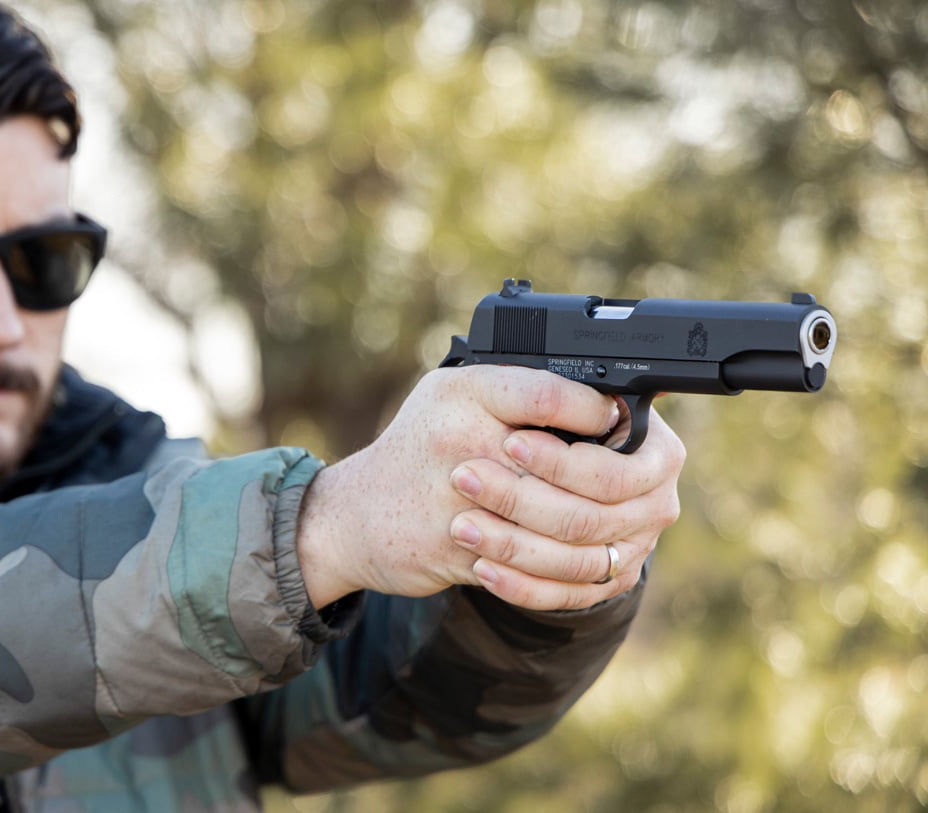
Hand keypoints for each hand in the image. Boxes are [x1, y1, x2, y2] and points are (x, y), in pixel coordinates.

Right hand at [296, 365, 622, 606]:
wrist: (350, 516)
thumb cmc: (418, 449)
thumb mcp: (454, 395)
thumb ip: (516, 390)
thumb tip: (605, 403)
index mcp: (464, 393)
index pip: (551, 395)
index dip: (595, 410)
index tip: (616, 418)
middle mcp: (459, 440)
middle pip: (571, 469)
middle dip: (612, 485)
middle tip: (635, 488)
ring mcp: (458, 500)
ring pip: (562, 525)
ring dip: (597, 533)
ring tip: (617, 530)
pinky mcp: (458, 550)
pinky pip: (534, 567)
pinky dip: (564, 570)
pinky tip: (579, 559)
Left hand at [449, 405, 684, 610]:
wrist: (530, 464)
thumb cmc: (539, 418)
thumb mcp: (546, 392)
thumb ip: (558, 396)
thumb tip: (576, 404)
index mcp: (656, 453)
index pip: (611, 473)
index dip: (559, 464)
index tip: (510, 443)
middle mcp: (653, 504)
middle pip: (589, 519)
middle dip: (521, 501)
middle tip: (465, 479)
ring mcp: (633, 548)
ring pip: (574, 561)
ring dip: (512, 544)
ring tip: (461, 525)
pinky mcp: (604, 582)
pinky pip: (564, 595)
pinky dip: (520, 584)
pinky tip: (481, 566)